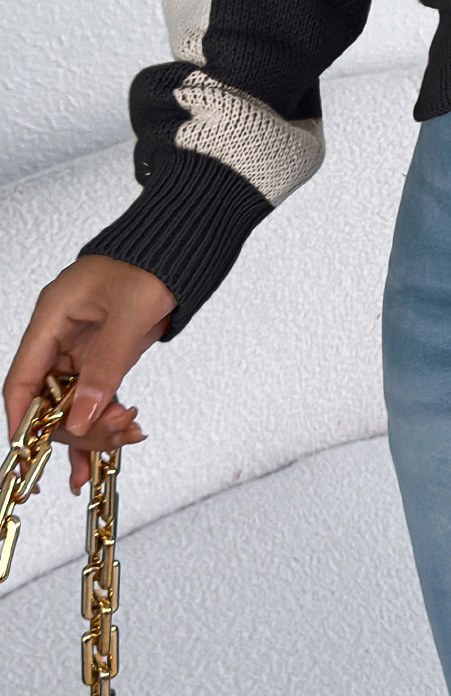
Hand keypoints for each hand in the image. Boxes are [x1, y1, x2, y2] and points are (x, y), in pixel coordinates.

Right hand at [4, 254, 175, 493]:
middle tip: (113, 431)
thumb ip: (106, 366)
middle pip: (49, 398)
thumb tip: (82, 417)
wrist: (182, 247)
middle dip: (77, 423)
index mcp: (53, 316)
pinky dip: (106, 417)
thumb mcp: (131, 314)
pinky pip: (95, 394)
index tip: (30, 448)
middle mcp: (61, 334)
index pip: (22, 378)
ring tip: (127, 433)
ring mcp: (82, 347)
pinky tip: (122, 437)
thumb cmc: (153, 263)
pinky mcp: (103, 355)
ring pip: (74, 402)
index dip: (23, 417)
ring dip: (96, 425)